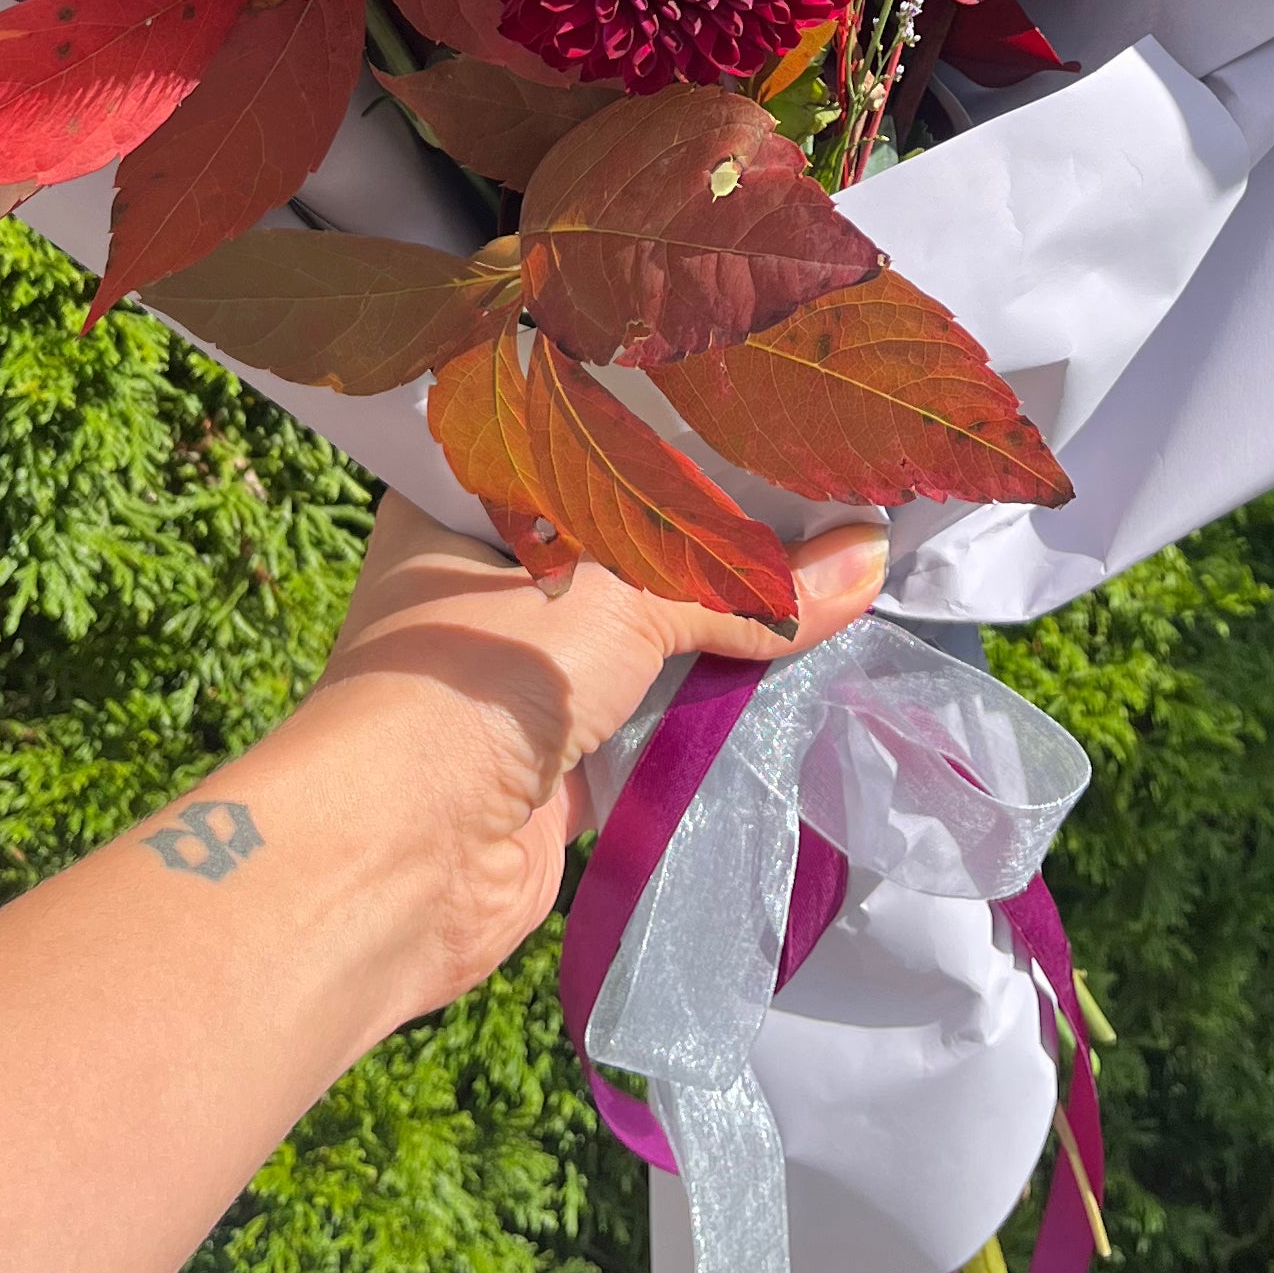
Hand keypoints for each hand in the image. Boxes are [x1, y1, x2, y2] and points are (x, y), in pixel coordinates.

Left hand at [301, 489, 889, 1021]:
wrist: (400, 857)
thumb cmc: (481, 675)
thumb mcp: (629, 600)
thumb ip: (749, 587)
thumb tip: (873, 557)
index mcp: (462, 504)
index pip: (579, 443)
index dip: (666, 434)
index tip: (763, 415)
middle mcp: (479, 587)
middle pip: (619, 549)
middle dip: (709, 544)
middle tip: (820, 497)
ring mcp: (514, 682)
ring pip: (635, 640)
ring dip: (711, 635)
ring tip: (829, 579)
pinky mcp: (549, 766)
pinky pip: (646, 721)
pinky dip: (705, 712)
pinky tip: (790, 680)